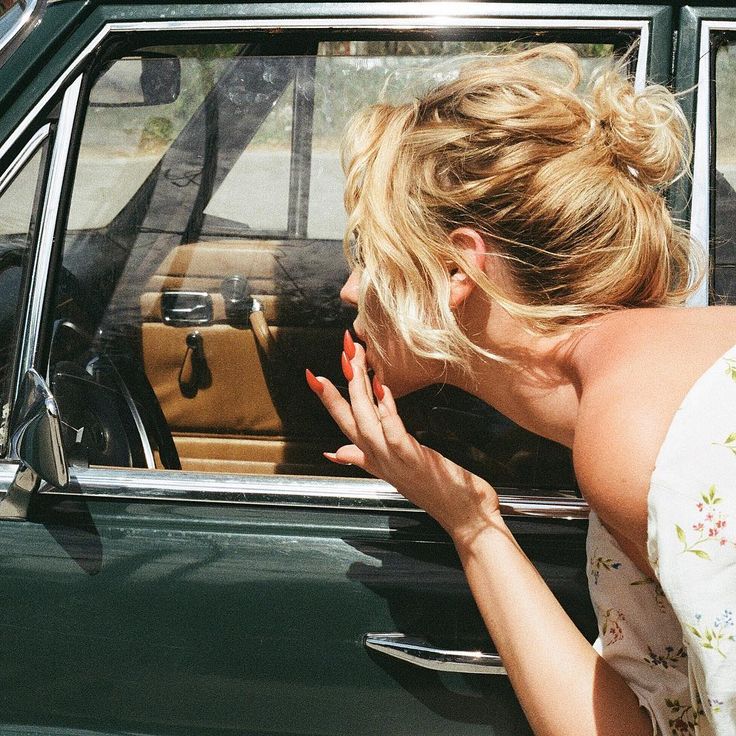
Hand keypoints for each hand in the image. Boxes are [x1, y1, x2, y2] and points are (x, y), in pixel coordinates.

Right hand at [306, 336, 500, 545]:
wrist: (464, 516)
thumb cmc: (437, 489)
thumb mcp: (396, 471)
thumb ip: (363, 459)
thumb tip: (334, 452)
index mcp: (374, 458)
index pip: (343, 424)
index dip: (328, 400)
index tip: (313, 376)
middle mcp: (379, 459)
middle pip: (349, 419)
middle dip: (338, 385)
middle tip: (339, 352)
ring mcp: (394, 460)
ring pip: (366, 422)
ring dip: (359, 390)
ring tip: (355, 360)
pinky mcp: (413, 460)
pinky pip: (393, 432)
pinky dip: (386, 409)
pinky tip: (383, 387)